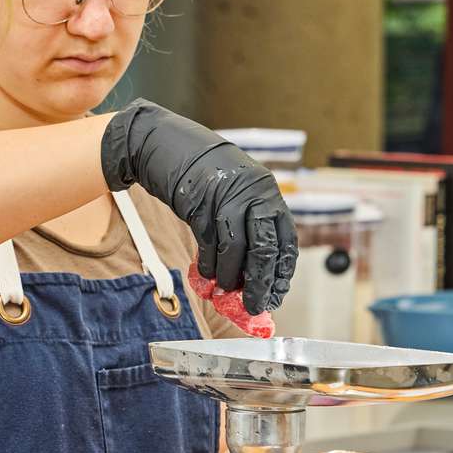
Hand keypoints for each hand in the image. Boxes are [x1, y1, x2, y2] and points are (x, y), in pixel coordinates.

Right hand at [101, 100, 297, 314]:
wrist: (166, 147)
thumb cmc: (204, 178)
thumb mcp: (236, 195)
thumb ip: (248, 229)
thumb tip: (256, 276)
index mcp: (267, 193)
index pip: (286, 240)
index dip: (282, 272)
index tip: (276, 295)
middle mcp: (253, 194)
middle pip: (265, 248)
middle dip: (260, 283)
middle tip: (254, 305)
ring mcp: (226, 197)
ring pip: (235, 250)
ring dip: (229, 277)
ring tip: (222, 291)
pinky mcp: (200, 203)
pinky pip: (209, 243)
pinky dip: (208, 264)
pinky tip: (206, 274)